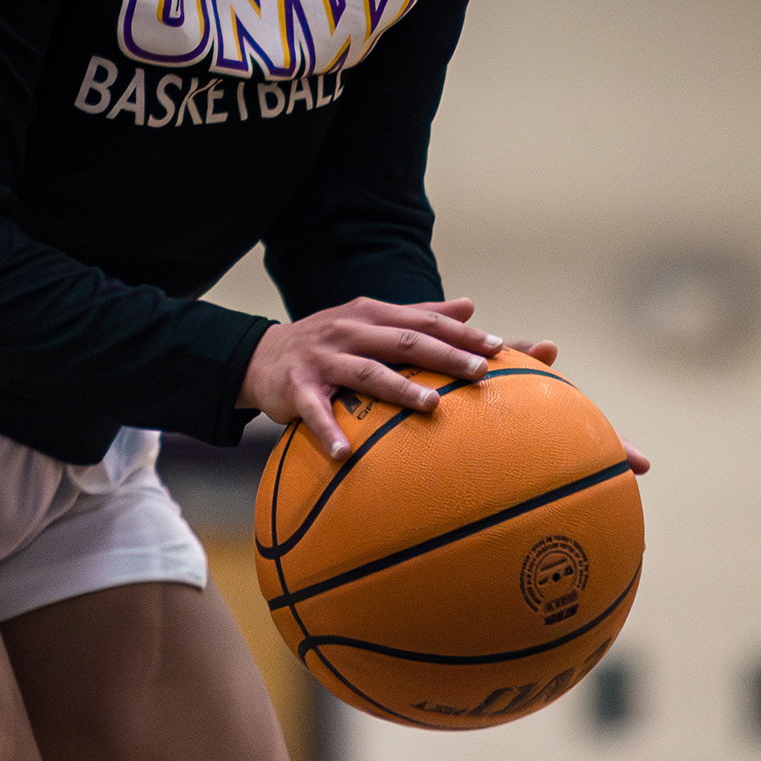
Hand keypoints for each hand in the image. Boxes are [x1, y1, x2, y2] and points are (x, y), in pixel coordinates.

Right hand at [240, 314, 653, 473]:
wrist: (261, 356)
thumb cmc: (330, 342)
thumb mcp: (371, 320)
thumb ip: (420, 315)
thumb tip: (470, 306)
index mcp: (373, 315)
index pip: (425, 322)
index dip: (461, 333)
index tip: (499, 347)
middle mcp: (351, 331)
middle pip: (405, 341)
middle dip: (445, 355)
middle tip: (480, 373)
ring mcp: (324, 359)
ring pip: (367, 372)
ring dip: (400, 389)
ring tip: (431, 407)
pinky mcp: (297, 389)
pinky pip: (316, 412)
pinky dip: (329, 431)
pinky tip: (345, 454)